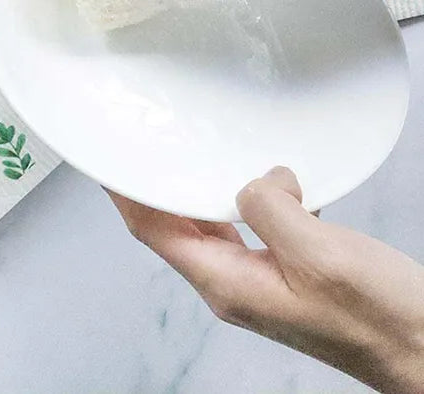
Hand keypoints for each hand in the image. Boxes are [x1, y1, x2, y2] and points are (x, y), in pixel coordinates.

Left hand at [109, 167, 423, 392]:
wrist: (420, 350)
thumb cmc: (378, 320)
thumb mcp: (319, 254)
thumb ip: (271, 211)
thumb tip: (253, 182)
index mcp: (225, 283)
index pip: (153, 230)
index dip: (125, 194)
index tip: (107, 163)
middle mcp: (230, 284)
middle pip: (174, 227)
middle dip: (157, 188)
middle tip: (145, 149)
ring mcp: (254, 282)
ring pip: (211, 227)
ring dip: (205, 192)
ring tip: (196, 159)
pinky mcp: (281, 275)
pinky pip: (247, 231)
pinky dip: (249, 203)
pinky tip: (270, 188)